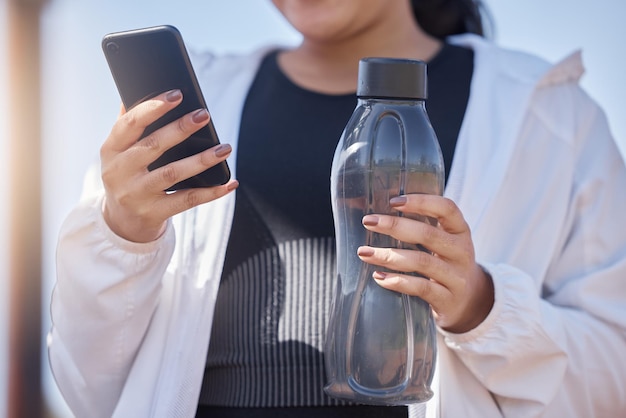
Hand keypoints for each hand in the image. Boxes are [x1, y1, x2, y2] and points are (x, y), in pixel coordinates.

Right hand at [100, 89, 238, 242]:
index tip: (177, 94)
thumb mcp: (119, 151)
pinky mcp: (154, 213)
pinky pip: (187, 201)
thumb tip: (136, 90)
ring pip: (172, 174)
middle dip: (180, 129)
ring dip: (201, 160)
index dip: (152, 108)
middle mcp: (120, 172)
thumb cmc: (127, 174)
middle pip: (153, 147)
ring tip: (224, 148)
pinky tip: (230, 183)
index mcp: (111, 150)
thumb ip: (129, 124)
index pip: (129, 124)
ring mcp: (137, 195)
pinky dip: (211, 192)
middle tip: (204, 115)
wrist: (121, 221)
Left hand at [356, 194, 493, 333]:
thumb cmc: (444, 263)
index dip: (422, 202)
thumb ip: (418, 227)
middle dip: (395, 226)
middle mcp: (462, 251)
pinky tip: (379, 277)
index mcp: (460, 231)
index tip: (393, 201)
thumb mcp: (441, 242)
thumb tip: (375, 215)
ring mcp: (456, 277)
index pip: (446, 209)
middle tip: (368, 222)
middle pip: (429, 234)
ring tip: (364, 253)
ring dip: (389, 256)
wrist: (468, 302)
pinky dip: (398, 281)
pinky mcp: (447, 299)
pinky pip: (421, 288)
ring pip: (422, 262)